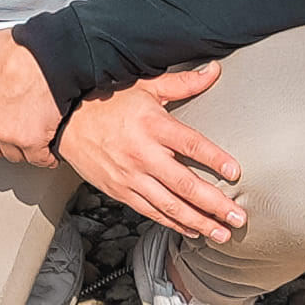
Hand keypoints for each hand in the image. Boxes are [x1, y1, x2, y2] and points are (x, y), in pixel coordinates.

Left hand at [0, 25, 63, 167]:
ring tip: (35, 126)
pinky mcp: (32, 142)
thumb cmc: (18, 48)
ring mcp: (8, 134)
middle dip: (1, 138)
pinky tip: (48, 139)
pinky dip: (44, 153)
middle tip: (18, 121)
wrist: (53, 54)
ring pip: (12, 154)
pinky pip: (37, 158)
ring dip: (23, 146)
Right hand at [56, 62, 241, 239]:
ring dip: (199, 222)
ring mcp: (131, 176)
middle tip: (237, 217)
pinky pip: (151, 212)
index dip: (215, 159)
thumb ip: (183, 83)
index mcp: (154, 125)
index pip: (192, 145)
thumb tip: (213, 71)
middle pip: (185, 184)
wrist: (67, 121)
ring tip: (221, 233)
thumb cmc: (108, 102)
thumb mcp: (146, 86)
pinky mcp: (120, 191)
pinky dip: (173, 224)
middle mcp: (144, 154)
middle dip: (215, 204)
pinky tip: (192, 230)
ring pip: (170, 206)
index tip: (235, 172)